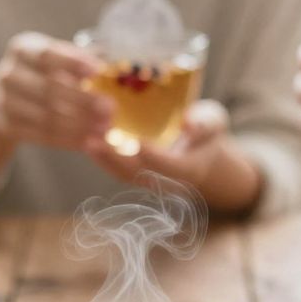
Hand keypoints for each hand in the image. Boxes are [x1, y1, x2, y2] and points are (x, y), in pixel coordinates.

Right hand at [0, 33, 109, 150]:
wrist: (7, 98)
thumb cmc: (43, 74)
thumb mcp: (56, 59)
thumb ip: (83, 60)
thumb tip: (118, 66)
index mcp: (22, 49)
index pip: (47, 54)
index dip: (72, 62)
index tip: (98, 71)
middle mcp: (8, 74)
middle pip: (48, 88)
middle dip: (82, 100)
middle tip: (110, 108)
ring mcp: (3, 102)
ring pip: (46, 116)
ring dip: (79, 124)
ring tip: (104, 129)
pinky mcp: (7, 126)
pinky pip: (42, 135)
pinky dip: (68, 140)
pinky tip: (89, 142)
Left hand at [84, 100, 262, 213]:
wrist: (200, 152)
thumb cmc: (207, 131)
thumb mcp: (214, 122)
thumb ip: (204, 123)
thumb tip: (187, 121)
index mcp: (189, 168)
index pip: (171, 166)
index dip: (155, 157)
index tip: (139, 143)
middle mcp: (167, 180)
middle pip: (140, 173)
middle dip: (116, 160)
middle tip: (96, 142)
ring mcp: (151, 180)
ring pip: (124, 174)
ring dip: (104, 161)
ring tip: (86, 142)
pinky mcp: (138, 175)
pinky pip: (118, 170)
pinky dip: (102, 159)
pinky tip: (87, 143)